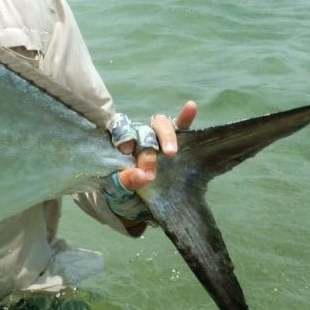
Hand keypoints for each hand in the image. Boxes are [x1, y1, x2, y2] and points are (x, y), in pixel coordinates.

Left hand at [103, 101, 197, 222]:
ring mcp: (155, 137)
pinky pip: (180, 127)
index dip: (123, 136)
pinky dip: (185, 118)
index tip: (125, 150)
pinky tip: (191, 107)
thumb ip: (125, 181)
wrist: (134, 203)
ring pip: (161, 125)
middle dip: (147, 152)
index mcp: (118, 143)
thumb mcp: (117, 189)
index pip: (120, 130)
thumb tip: (141, 175)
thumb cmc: (120, 191)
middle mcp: (137, 135)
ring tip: (171, 152)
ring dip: (166, 137)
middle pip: (143, 131)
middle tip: (149, 173)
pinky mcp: (172, 142)